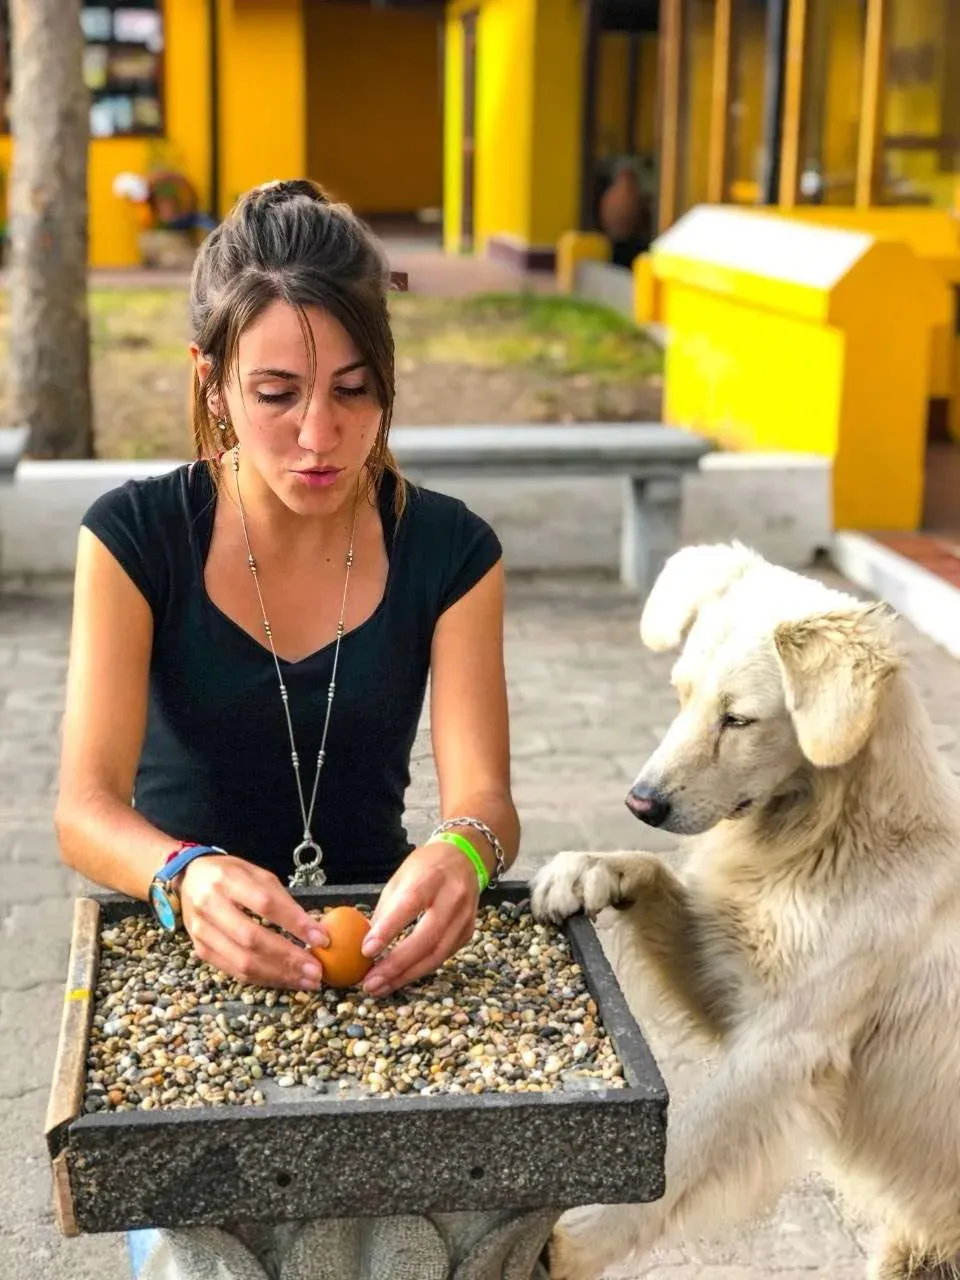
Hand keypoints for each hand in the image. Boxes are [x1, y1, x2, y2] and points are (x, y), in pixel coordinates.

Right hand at [179, 854, 330, 989]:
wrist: (190, 878)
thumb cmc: (231, 875)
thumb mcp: (258, 874)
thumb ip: (283, 900)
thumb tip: (315, 930)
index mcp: (227, 880)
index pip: (265, 904)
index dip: (295, 923)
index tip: (321, 938)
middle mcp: (210, 906)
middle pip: (252, 938)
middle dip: (288, 957)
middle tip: (316, 969)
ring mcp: (202, 932)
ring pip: (243, 962)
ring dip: (279, 975)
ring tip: (307, 981)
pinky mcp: (201, 950)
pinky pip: (235, 972)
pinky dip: (264, 979)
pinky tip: (285, 981)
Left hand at [359, 843, 480, 995]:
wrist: (463, 858)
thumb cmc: (426, 867)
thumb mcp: (401, 878)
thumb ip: (386, 910)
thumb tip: (365, 946)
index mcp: (432, 877)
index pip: (410, 904)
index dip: (389, 929)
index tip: (366, 951)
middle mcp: (453, 897)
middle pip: (427, 938)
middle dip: (396, 965)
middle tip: (370, 982)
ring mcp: (465, 917)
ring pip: (437, 954)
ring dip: (406, 976)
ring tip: (380, 987)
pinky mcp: (468, 932)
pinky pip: (443, 956)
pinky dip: (420, 970)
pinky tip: (400, 977)